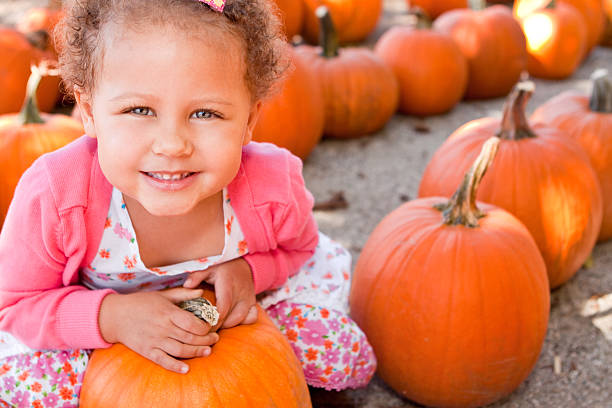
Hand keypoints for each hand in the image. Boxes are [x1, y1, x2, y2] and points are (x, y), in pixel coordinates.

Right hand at [98, 287, 218, 373]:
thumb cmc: (141, 303)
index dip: (205, 327)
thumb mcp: (163, 295)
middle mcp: (163, 328)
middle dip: (206, 340)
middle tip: (215, 340)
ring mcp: (155, 341)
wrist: (115, 316)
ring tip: (208, 351)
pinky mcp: (147, 351)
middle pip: (190, 337)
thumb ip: (183, 294)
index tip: (211, 327)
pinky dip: (175, 366)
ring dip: (196, 352)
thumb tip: (201, 292)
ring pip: (180, 350)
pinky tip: (186, 369)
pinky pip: (163, 360)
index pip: (192, 323)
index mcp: (168, 313)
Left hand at [183, 258, 257, 328]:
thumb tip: (186, 286)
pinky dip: (242, 323)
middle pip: (232, 317)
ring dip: (229, 325)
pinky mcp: (253, 303)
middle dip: (218, 325)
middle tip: (206, 329)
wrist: (242, 265)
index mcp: (227, 284)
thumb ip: (197, 276)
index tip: (203, 325)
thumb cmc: (222, 268)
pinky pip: (251, 318)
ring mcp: (248, 298)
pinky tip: (231, 321)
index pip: (223, 306)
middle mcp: (240, 292)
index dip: (214, 319)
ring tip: (216, 325)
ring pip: (242, 319)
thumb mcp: (209, 267)